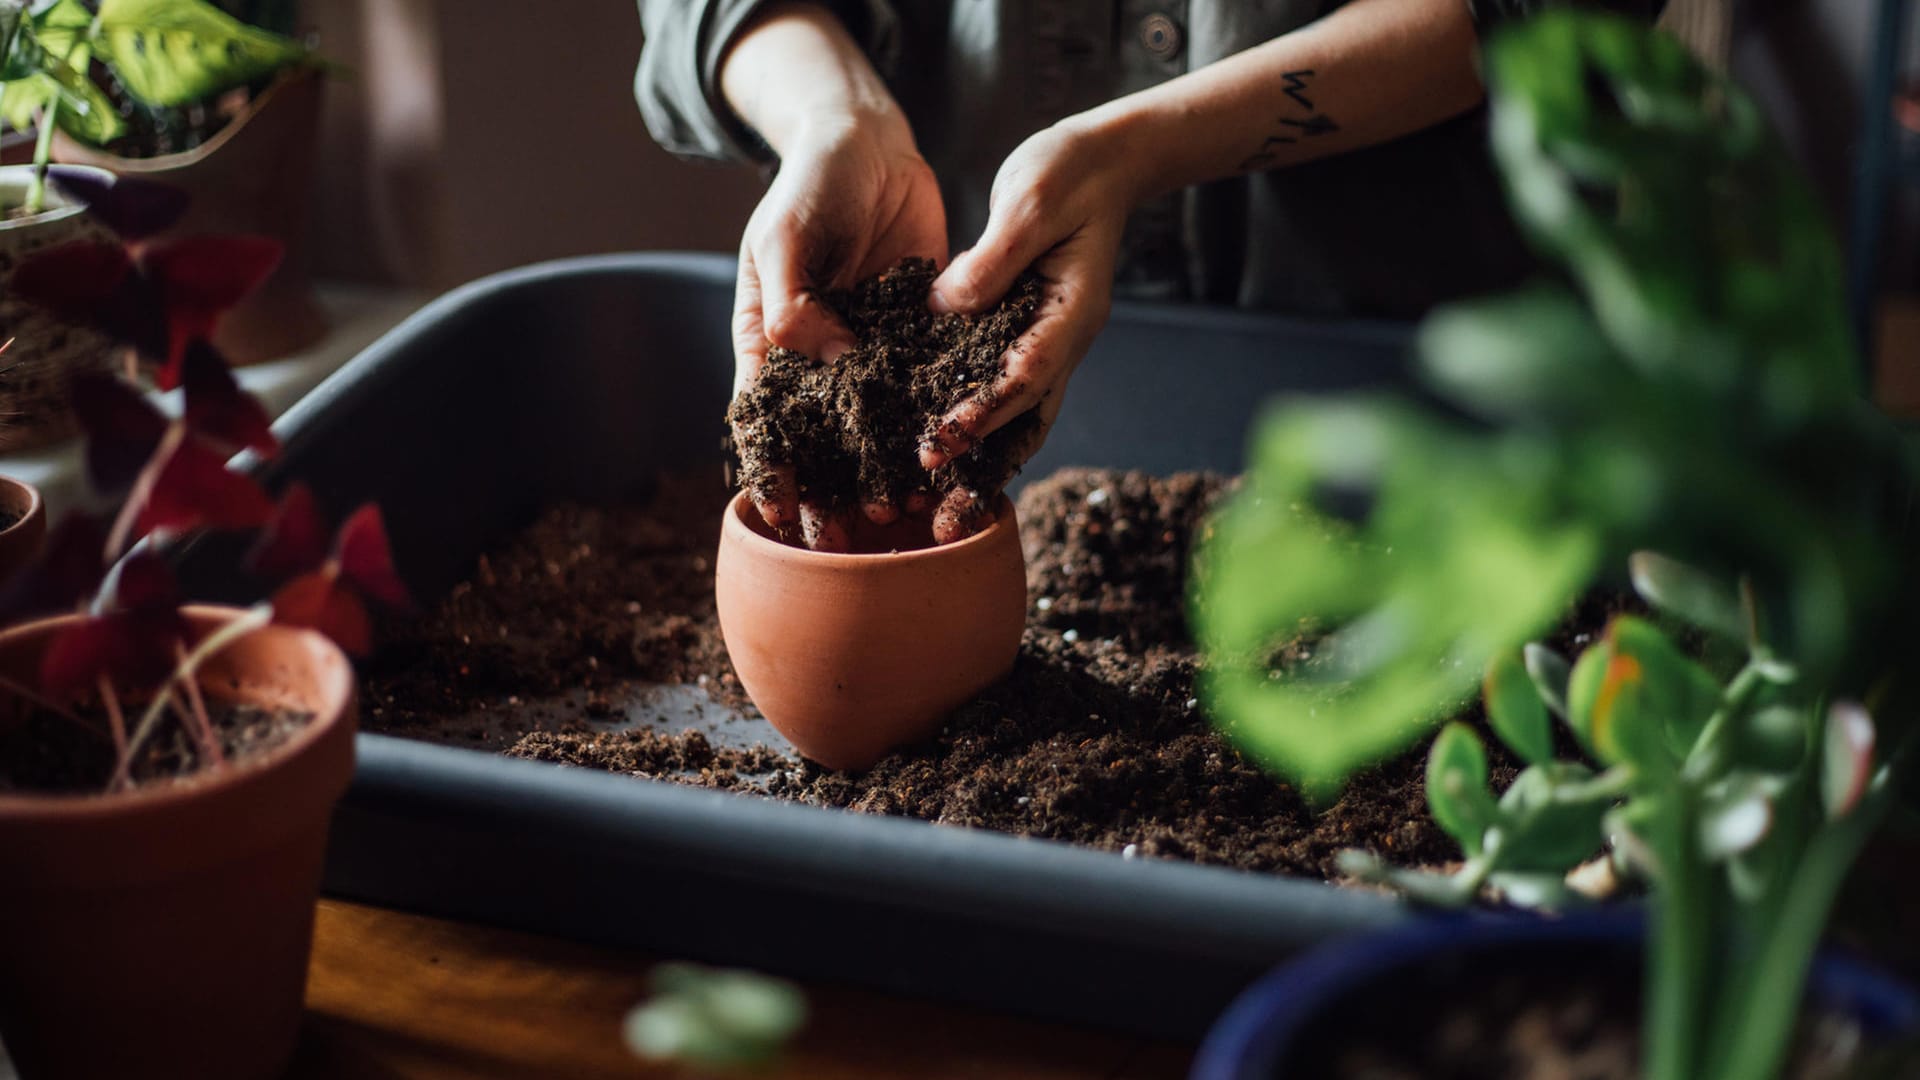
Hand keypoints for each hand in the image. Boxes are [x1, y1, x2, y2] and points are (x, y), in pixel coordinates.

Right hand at [730, 114, 946, 549]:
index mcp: (770, 339)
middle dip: (831, 491)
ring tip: (903, 517)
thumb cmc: (810, 183)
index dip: (771, 469)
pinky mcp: (917, 334)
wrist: (871, 143)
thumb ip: (792, 298)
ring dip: (884, 473)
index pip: (765, 418)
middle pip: (820, 439)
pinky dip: (933, 426)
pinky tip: (953, 463)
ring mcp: (869, 348)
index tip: (782, 515)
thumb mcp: (786, 235)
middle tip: (848, 539)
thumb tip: (820, 358)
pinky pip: (925, 388)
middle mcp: (819, 355)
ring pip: (875, 426)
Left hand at [919, 118, 1133, 541]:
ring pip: (1015, 420)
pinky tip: (937, 455)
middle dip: (981, 470)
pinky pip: (1000, 391)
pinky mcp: (1024, 333)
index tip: (937, 444)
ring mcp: (1046, 342)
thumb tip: (945, 308)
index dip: (981, 414)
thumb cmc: (1069, 172)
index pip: (1024, 376)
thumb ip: (992, 259)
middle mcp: (1062, 340)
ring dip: (980, 465)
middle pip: (1022, 422)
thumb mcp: (1029, 202)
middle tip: (937, 518)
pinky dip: (975, 428)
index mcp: (1070, 313)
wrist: (1103, 160)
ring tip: (936, 510)